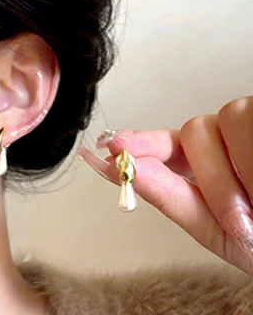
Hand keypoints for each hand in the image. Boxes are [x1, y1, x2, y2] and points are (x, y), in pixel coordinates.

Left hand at [78, 97, 252, 275]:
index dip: (139, 141)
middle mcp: (230, 138)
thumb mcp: (223, 232)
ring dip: (244, 171)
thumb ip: (171, 199)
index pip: (165, 141)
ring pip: (229, 118)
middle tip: (241, 222)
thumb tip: (119, 165)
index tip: (111, 147)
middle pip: (195, 130)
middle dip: (212, 179)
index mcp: (207, 163)